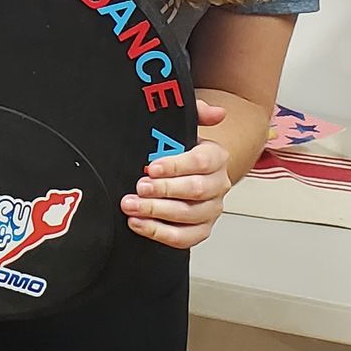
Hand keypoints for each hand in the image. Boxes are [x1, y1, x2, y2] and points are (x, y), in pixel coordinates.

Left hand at [119, 101, 230, 248]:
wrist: (185, 172)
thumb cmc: (179, 149)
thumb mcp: (183, 127)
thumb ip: (196, 113)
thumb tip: (216, 112)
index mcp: (216, 158)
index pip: (202, 162)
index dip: (176, 166)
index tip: (152, 167)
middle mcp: (218, 185)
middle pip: (196, 190)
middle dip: (163, 190)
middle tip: (139, 187)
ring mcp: (211, 210)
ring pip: (188, 215)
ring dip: (157, 212)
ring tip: (131, 206)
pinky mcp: (200, 230)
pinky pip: (184, 238)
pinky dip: (160, 233)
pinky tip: (139, 224)